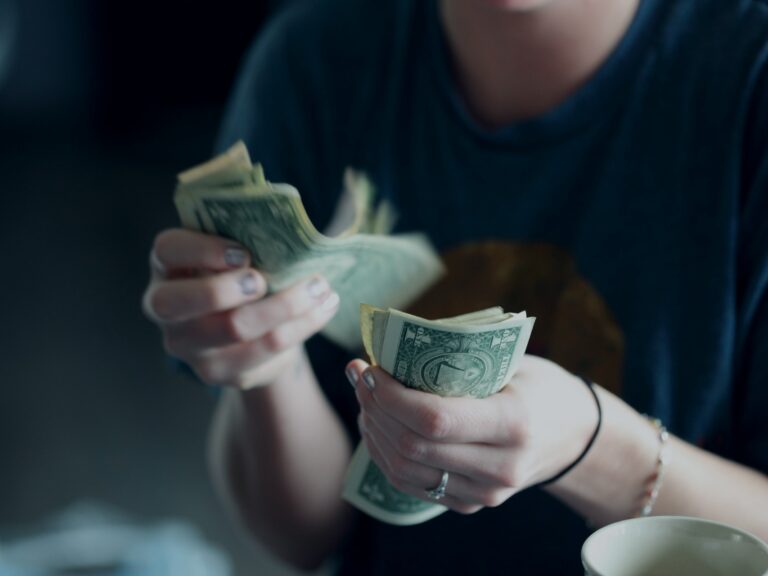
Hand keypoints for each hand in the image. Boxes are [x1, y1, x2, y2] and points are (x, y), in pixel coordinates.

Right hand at [142, 228, 339, 388]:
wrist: (250, 332)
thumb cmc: (242, 275)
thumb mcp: (236, 253)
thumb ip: (246, 239)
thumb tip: (290, 230)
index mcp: (167, 266)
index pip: (167, 250)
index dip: (201, 249)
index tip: (242, 252)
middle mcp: (165, 308)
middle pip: (179, 302)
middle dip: (225, 289)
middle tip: (264, 280)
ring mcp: (189, 345)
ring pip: (233, 328)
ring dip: (285, 305)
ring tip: (319, 287)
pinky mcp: (220, 371)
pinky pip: (265, 349)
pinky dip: (302, 325)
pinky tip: (324, 308)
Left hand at [348, 355, 598, 513]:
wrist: (572, 436)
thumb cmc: (538, 386)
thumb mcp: (511, 363)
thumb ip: (458, 360)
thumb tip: (391, 347)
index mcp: (514, 423)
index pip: (435, 419)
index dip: (391, 396)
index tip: (370, 368)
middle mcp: (500, 467)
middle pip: (413, 446)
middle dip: (375, 408)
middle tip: (360, 376)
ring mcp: (485, 493)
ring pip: (404, 470)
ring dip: (374, 431)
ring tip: (365, 398)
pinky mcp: (470, 504)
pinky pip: (412, 485)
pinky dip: (385, 454)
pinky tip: (377, 425)